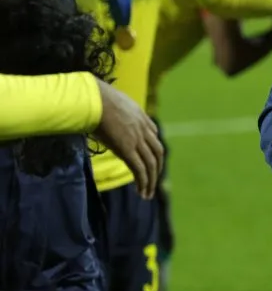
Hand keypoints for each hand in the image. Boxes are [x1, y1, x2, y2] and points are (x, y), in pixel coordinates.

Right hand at [94, 81, 163, 199]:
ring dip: (151, 180)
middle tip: (154, 181)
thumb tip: (94, 106)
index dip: (153, 147)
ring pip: (151, 164)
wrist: (94, 98)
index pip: (153, 134)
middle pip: (157, 152)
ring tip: (148, 194)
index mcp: (140, 116)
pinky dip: (143, 181)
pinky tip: (141, 191)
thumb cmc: (95, 96)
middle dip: (157, 168)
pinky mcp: (127, 149)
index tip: (151, 158)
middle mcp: (143, 129)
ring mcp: (136, 139)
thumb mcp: (110, 99)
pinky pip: (140, 169)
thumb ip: (110, 106)